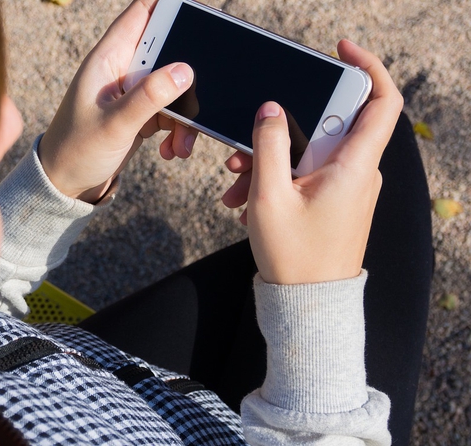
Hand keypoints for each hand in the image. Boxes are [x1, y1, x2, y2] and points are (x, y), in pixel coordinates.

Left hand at [38, 0, 197, 203]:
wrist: (66, 184)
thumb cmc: (77, 151)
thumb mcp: (115, 125)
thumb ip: (149, 97)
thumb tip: (185, 71)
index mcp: (107, 59)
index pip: (141, 13)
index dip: (169, 6)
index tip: (198, 14)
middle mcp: (121, 70)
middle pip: (167, 51)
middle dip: (187, 76)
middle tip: (195, 101)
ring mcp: (132, 92)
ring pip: (173, 86)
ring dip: (184, 113)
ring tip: (180, 142)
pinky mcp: (139, 112)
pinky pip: (170, 110)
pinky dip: (177, 128)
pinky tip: (171, 149)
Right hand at [221, 40, 403, 283]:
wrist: (306, 304)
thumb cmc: (293, 256)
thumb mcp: (269, 196)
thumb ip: (269, 145)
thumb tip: (272, 109)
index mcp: (354, 166)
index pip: (381, 101)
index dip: (367, 67)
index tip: (340, 52)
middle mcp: (358, 172)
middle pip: (327, 126)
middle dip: (283, 128)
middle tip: (248, 142)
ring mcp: (347, 188)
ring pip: (309, 152)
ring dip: (271, 159)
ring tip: (236, 182)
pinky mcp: (334, 201)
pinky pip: (306, 174)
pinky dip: (277, 178)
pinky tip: (245, 199)